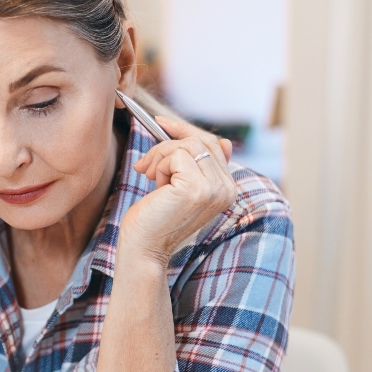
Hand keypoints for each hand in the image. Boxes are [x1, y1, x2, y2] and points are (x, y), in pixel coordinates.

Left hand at [122, 115, 236, 263]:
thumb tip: (223, 141)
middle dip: (167, 145)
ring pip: (187, 145)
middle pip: (201, 141)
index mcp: (228, 189)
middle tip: (146, 164)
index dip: (186, 131)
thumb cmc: (155, 218)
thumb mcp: (181, 187)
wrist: (143, 249)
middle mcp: (227, 189)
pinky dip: (159, 165)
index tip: (161, 122)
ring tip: (149, 177)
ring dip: (160, 156)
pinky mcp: (196, 188)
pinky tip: (154, 185)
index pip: (214, 144)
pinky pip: (176, 155)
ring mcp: (214, 189)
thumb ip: (198, 164)